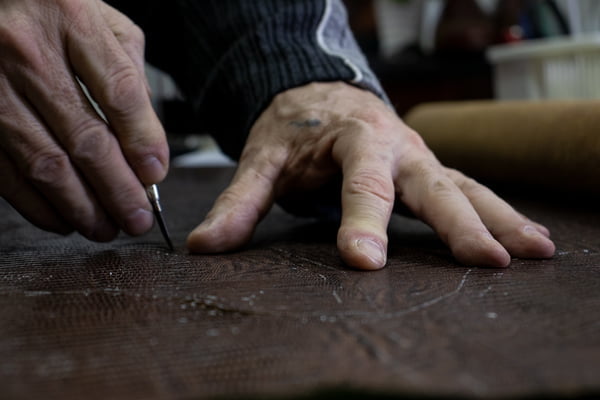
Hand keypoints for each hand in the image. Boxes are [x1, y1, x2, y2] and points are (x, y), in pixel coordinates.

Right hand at [0, 0, 168, 240]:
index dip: (143, 141)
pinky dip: (37, 204)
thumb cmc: (53, 8)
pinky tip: (63, 218)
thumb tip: (146, 139)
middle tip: (138, 219)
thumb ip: (128, 70)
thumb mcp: (101, 19)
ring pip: (45, 162)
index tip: (156, 174)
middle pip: (86, 138)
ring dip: (81, 206)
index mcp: (73, 19)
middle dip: (118, 189)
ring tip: (107, 228)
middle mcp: (27, 50)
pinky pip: (6, 171)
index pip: (121, 92)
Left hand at [187, 82, 554, 269]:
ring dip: (501, 219)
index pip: (360, 185)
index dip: (362, 223)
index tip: (364, 262)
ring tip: (534, 252)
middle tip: (485, 260)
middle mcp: (397, 147)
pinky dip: (499, 214)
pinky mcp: (429, 170)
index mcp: (354, 139)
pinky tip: (527, 242)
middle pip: (433, 184)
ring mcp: (419, 158)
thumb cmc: (296, 127)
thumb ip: (240, 202)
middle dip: (459, 223)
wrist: (322, 94)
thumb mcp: (264, 158)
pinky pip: (470, 190)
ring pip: (466, 187)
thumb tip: (204, 246)